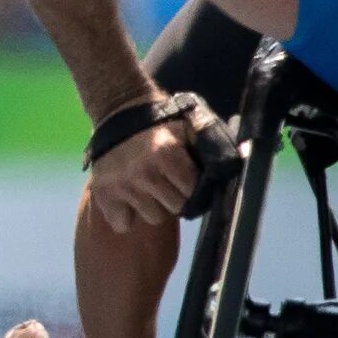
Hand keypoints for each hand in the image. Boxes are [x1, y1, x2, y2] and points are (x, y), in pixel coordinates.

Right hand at [87, 116, 200, 231]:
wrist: (119, 113)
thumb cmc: (161, 126)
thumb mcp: (189, 130)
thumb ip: (210, 150)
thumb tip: (234, 167)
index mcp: (168, 155)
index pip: (193, 192)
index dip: (191, 186)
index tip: (184, 178)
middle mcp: (144, 172)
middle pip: (175, 208)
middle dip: (174, 196)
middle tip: (165, 180)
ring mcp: (121, 185)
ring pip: (152, 217)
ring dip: (152, 205)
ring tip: (146, 185)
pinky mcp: (103, 194)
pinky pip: (123, 224)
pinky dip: (125, 214)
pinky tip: (127, 196)